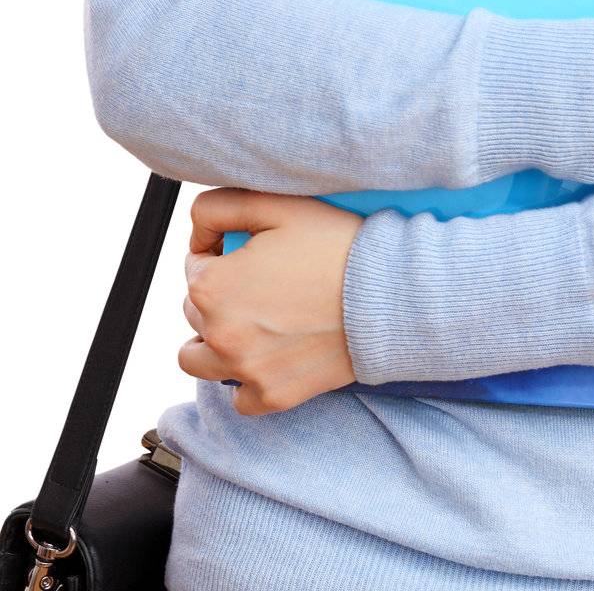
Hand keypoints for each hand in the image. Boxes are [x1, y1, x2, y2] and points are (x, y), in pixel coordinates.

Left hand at [178, 188, 364, 415]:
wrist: (388, 293)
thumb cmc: (336, 246)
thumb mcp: (277, 206)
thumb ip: (219, 207)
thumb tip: (197, 232)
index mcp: (213, 286)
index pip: (194, 266)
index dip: (219, 252)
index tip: (251, 250)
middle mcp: (219, 334)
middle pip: (195, 311)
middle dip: (219, 293)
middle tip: (262, 279)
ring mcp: (245, 371)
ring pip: (198, 360)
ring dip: (214, 340)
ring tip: (252, 321)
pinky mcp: (273, 396)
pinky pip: (239, 398)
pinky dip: (248, 378)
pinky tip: (271, 353)